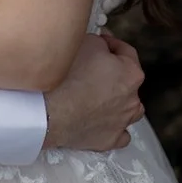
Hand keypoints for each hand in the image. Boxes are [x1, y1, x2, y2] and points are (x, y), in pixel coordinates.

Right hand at [42, 32, 144, 152]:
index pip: (126, 51)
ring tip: (99, 96)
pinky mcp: (109, 141)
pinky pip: (119, 133)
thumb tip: (101, 45)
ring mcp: (122, 122)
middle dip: (114, 72)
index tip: (100, 41)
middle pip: (128, 81)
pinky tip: (101, 120)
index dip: (111, 43)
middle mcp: (132, 99)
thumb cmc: (67, 77)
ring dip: (119, 101)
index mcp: (131, 73)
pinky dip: (113, 126)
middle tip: (93, 68)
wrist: (49, 111)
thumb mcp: (86, 42)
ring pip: (129, 109)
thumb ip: (100, 42)